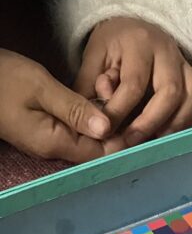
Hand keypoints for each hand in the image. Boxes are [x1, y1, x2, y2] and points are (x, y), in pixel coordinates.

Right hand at [0, 50, 115, 161]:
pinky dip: (89, 116)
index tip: (136, 117)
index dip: (121, 139)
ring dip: (103, 121)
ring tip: (113, 93)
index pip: (100, 154)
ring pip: (88, 138)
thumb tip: (108, 128)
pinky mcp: (47, 130)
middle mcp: (55, 149)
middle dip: (115, 129)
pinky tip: (97, 97)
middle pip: (97, 149)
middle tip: (125, 98)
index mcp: (55, 143)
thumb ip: (75, 108)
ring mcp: (50, 141)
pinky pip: (77, 129)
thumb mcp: (40, 87)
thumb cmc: (3, 79)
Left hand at [75, 18, 191, 145]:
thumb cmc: (110, 48)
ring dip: (174, 125)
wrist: (130, 29)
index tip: (106, 132)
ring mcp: (184, 63)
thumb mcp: (92, 61)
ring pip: (191, 97)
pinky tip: (168, 134)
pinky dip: (186, 122)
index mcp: (138, 41)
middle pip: (170, 92)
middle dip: (150, 123)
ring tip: (154, 142)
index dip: (120, 112)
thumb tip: (99, 122)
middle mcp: (166, 50)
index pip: (134, 84)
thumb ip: (92, 89)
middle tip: (132, 142)